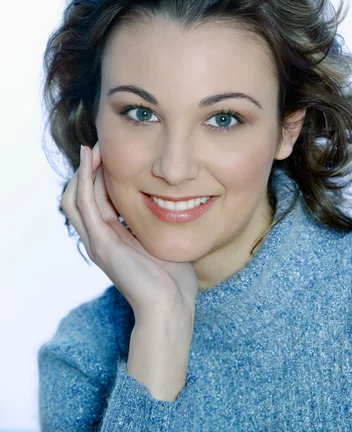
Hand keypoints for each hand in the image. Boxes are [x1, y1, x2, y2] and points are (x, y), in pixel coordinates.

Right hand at [60, 143, 198, 322]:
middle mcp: (100, 239)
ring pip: (75, 198)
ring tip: (92, 148)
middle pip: (80, 197)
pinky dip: (85, 180)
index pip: (96, 201)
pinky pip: (85, 205)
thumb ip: (158, 224)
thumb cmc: (174, 280)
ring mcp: (97, 242)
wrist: (171, 307)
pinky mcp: (102, 243)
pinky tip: (91, 161)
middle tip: (99, 145)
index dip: (99, 176)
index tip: (110, 153)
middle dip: (87, 170)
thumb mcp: (163, 242)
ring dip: (82, 171)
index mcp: (113, 239)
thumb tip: (175, 203)